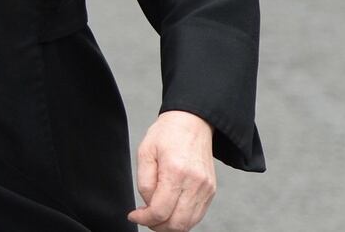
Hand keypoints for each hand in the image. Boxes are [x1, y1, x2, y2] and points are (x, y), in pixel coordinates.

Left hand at [127, 110, 216, 230]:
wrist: (192, 122)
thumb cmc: (167, 134)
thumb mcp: (145, 152)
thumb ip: (145, 182)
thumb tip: (148, 205)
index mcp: (176, 172)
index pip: (161, 211)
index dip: (144, 218)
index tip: (134, 215)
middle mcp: (195, 183)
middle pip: (177, 223)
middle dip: (157, 226)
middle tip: (144, 218)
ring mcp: (206, 189)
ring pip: (189, 223)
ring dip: (170, 225)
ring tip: (156, 214)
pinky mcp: (211, 191)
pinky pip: (197, 215)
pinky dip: (182, 219)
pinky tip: (170, 209)